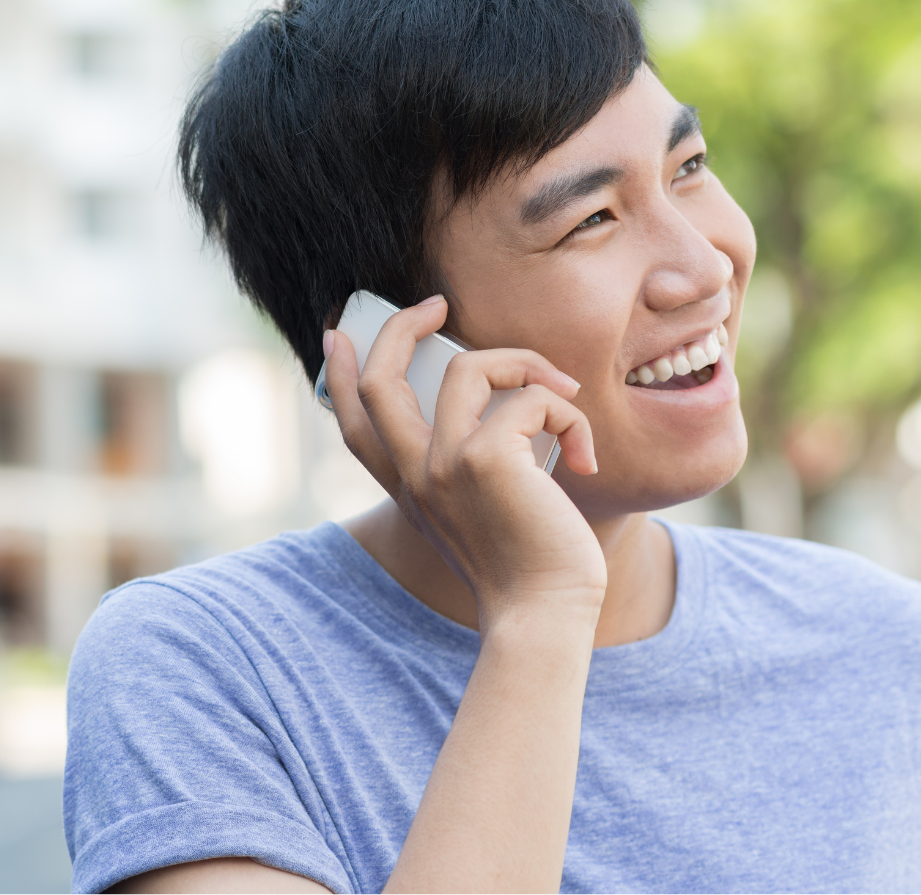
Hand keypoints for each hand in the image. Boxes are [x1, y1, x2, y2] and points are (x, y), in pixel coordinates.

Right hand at [325, 295, 605, 623]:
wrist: (543, 616)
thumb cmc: (529, 569)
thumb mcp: (483, 514)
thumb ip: (473, 467)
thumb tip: (509, 407)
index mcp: (409, 489)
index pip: (354, 423)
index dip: (341, 375)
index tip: (337, 336)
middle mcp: (414, 473)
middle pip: (381, 379)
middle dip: (403, 326)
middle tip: (436, 304)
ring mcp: (443, 462)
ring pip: (472, 366)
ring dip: (527, 366)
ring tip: (566, 398)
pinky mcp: (486, 458)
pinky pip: (534, 399)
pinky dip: (569, 417)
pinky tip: (584, 459)